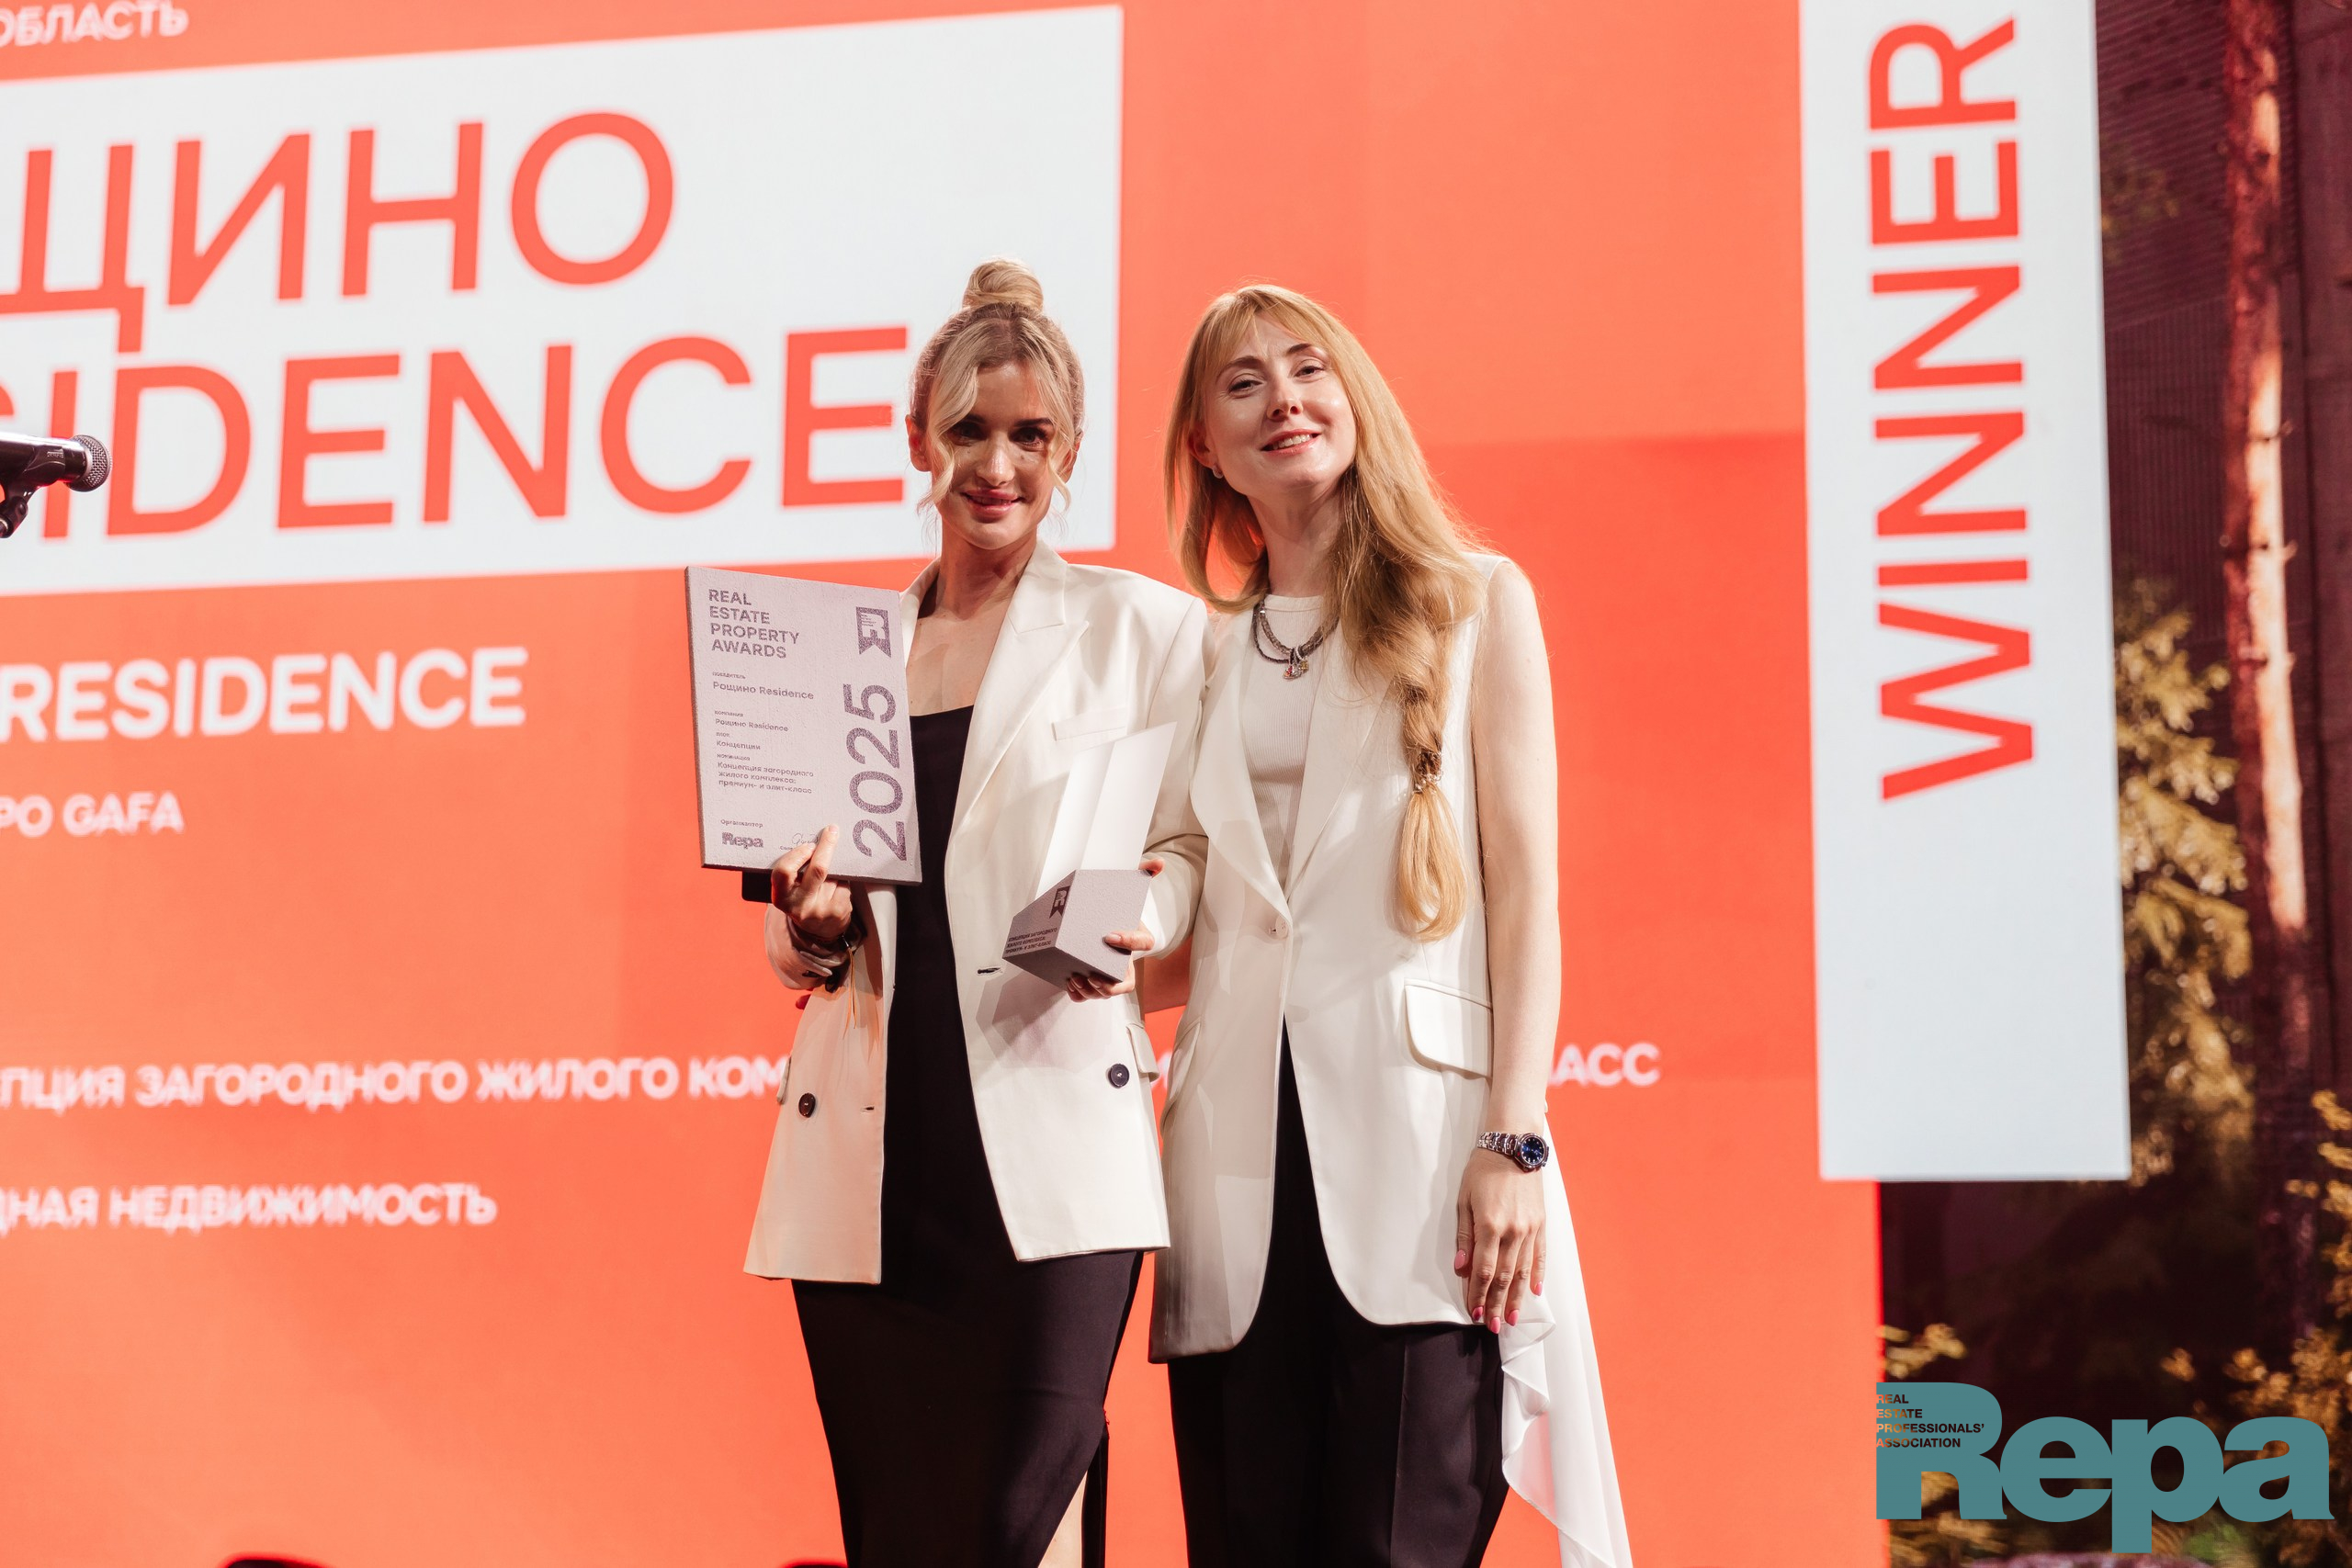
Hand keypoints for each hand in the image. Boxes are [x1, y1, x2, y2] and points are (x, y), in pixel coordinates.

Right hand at [772, 827, 853, 948]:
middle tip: (832, 831)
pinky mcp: (838, 911)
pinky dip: (842, 881)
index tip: (809, 844)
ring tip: (828, 879)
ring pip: (833, 876)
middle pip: (817, 870)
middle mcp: (799, 906)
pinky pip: (844, 885)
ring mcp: (820, 910)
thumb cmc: (802, 900)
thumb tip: (813, 839)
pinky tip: (836, 888)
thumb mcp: (790, 890)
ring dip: (834, 871)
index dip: (797, 854)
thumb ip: (794, 871)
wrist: (819, 930)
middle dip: (826, 846)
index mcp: (781, 898)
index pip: (784, 872)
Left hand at [1064, 856, 1164, 1002]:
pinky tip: (1070, 985)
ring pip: (1105, 992)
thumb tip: (1159, 863)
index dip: (1129, 941)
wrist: (1103, 921)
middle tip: (1091, 974)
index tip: (1110, 935)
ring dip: (1091, 991)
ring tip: (1075, 978)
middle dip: (1108, 984)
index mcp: (1139, 940)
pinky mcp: (1094, 980)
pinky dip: (1080, 995)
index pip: (1143, 944)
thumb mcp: (1131, 890)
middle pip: (1125, 983)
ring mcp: (1111, 974)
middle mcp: (1127, 962)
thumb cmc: (1118, 911)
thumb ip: (1144, 874)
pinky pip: (1090, 995)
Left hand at [1453, 1144, 1545, 1330]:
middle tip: (1492, 1328)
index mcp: (1489, 1225)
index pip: (1483, 1270)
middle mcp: (1513, 1231)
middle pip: (1504, 1278)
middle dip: (1496, 1304)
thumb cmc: (1483, 1170)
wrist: (1514, 1145)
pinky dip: (1537, 1276)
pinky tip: (1534, 1292)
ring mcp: (1530, 1229)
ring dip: (1516, 1299)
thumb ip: (1464, 1236)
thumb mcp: (1464, 1199)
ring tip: (1511, 1319)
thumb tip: (1461, 1268)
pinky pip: (1539, 1256)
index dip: (1477, 1295)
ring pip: (1523, 1272)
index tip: (1473, 1313)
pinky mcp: (1541, 1224)